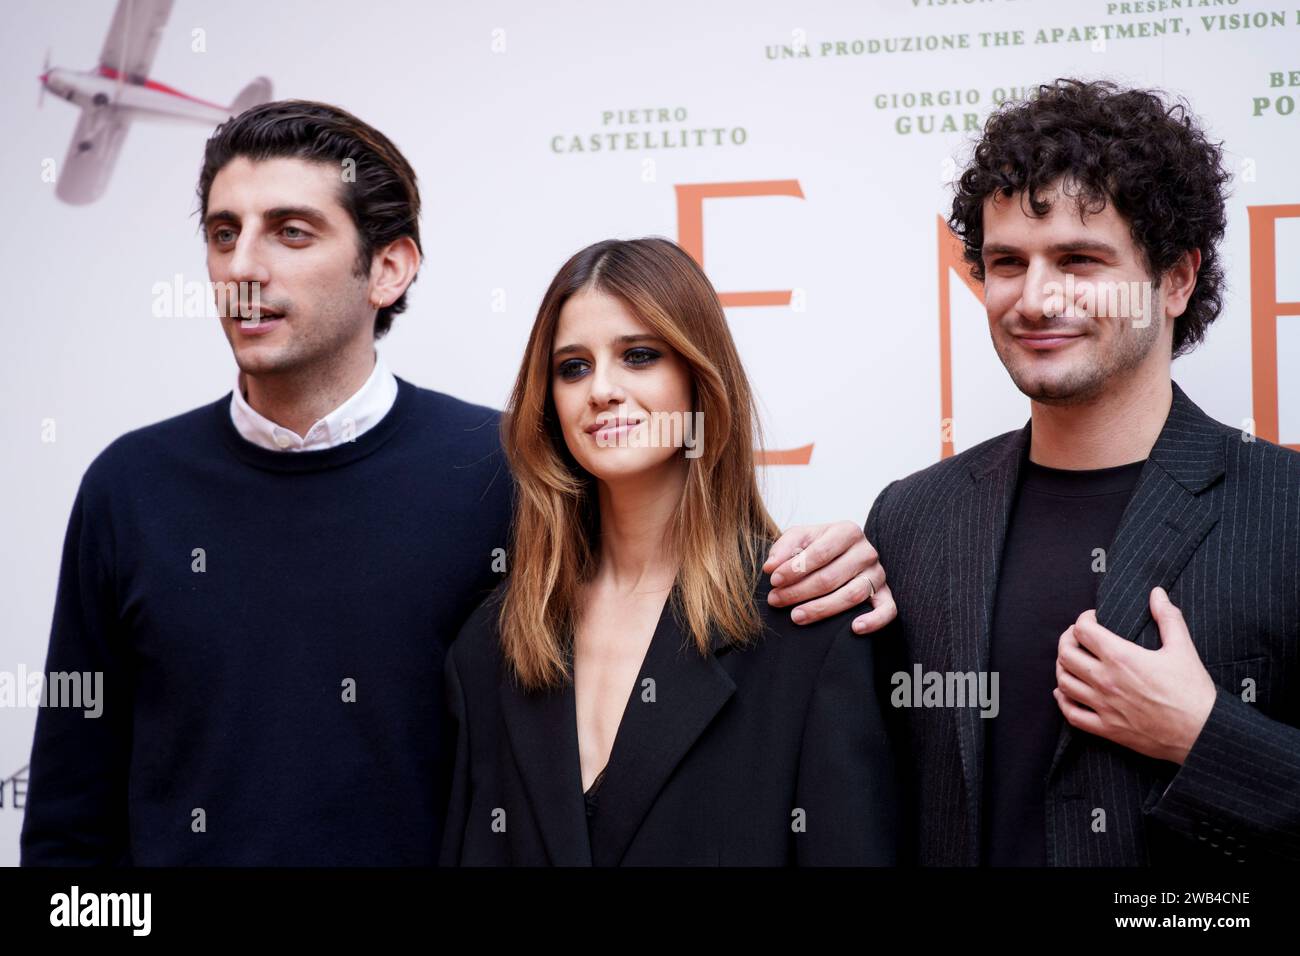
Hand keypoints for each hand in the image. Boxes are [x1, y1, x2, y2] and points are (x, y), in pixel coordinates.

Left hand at [762, 521, 896, 633]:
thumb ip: (783, 547)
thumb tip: (770, 566)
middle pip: (832, 577)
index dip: (795, 569)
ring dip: (821, 609)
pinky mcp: (885, 594)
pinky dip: (874, 621)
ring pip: (852, 595)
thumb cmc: (817, 546)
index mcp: (847, 531)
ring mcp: (878, 574)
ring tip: (796, 617)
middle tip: (776, 600)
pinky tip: (854, 628)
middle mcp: (866, 551)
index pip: (820, 553)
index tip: (774, 580)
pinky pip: (887, 610)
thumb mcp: (799, 538)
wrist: (840, 555)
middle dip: (799, 591)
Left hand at [1053, 587, 1216, 763]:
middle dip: (1067, 640)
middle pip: (1066, 654)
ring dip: (1062, 667)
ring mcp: (1103, 705)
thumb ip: (1168, 617)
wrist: (1204, 733)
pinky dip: (1063, 701)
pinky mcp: (1107, 728)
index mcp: (1121, 657)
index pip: (1083, 630)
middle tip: (1076, 637)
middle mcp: (1106, 680)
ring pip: (1063, 682)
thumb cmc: (1193, 692)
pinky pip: (1071, 714)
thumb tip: (1157, 593)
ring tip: (1071, 661)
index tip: (1092, 619)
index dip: (1083, 619)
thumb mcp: (1183, 648)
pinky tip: (1064, 693)